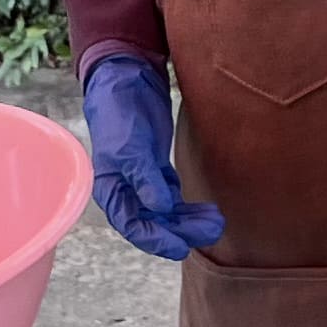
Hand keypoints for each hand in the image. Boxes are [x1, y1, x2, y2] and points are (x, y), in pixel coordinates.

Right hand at [83, 54, 221, 262]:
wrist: (127, 80)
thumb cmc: (120, 113)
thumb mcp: (130, 146)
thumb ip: (145, 178)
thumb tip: (161, 210)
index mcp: (111, 188)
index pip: (132, 225)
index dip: (156, 240)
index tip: (181, 247)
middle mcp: (125, 190)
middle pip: (153, 222)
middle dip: (181, 230)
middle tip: (211, 229)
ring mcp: (142, 180)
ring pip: (166, 212)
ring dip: (188, 220)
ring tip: (215, 220)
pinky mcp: (156, 167)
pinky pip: (173, 196)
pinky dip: (187, 205)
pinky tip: (205, 209)